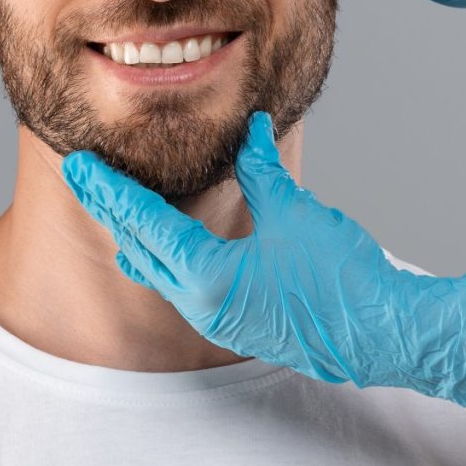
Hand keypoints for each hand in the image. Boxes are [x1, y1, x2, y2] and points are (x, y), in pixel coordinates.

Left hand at [61, 111, 465, 413]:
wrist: (386, 334)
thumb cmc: (341, 278)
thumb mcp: (293, 211)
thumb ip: (261, 169)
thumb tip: (249, 130)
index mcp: (207, 276)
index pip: (143, 222)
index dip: (109, 189)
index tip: (79, 166)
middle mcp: (202, 304)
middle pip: (140, 248)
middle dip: (112, 210)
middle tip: (86, 177)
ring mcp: (218, 319)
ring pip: (160, 272)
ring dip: (138, 237)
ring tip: (118, 208)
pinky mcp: (237, 323)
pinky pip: (184, 286)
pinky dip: (167, 257)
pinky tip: (169, 245)